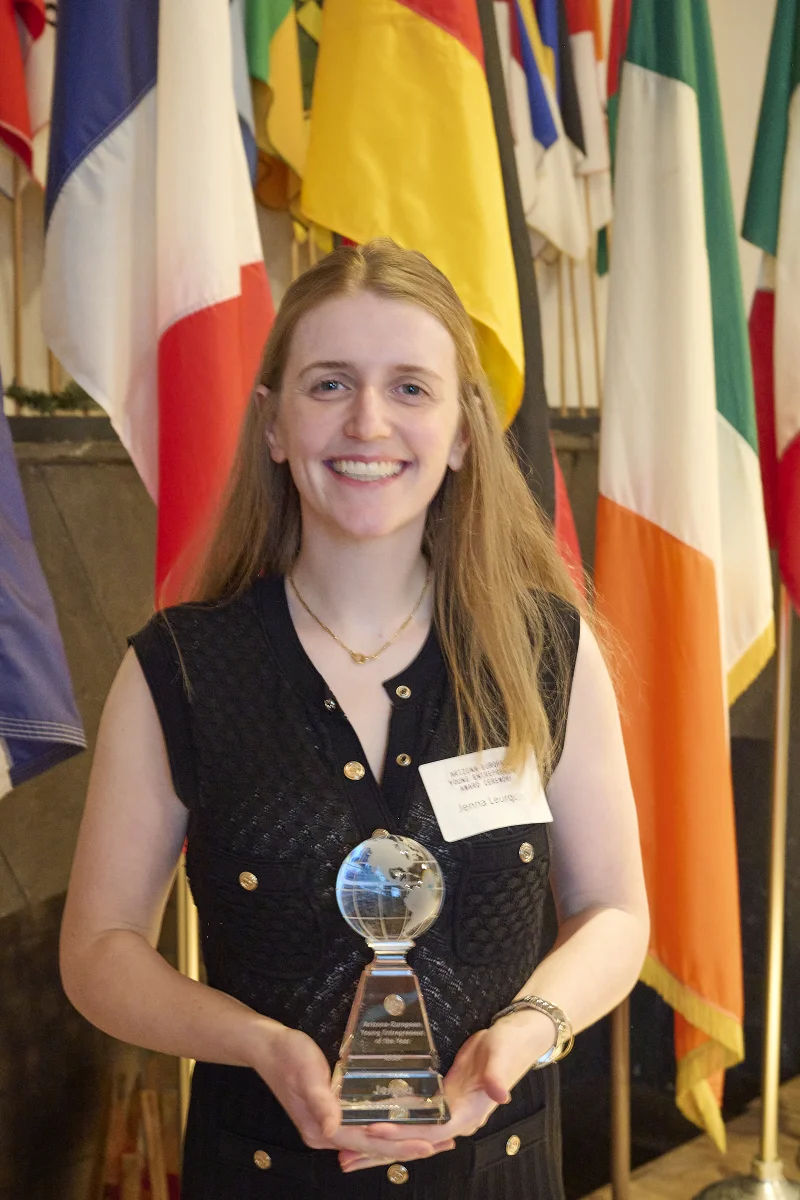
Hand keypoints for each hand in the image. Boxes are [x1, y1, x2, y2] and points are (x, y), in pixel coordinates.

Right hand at [251, 1023, 451, 1167]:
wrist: (266, 1045)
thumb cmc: (288, 1056)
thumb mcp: (306, 1074)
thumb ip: (320, 1101)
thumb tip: (333, 1128)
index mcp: (324, 1129)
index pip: (369, 1143)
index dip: (399, 1146)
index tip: (428, 1146)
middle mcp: (327, 1132)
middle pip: (374, 1146)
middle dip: (408, 1146)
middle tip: (443, 1143)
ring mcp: (328, 1124)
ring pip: (371, 1138)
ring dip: (399, 1138)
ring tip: (430, 1136)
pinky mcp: (330, 1112)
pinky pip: (363, 1126)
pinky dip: (385, 1127)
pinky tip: (400, 1121)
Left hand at [338, 1010, 553, 1171]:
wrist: (517, 1039)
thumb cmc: (508, 1045)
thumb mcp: (501, 1053)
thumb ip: (498, 1074)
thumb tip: (500, 1092)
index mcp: (469, 1112)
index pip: (431, 1129)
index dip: (404, 1131)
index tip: (375, 1127)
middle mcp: (457, 1119)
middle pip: (415, 1141)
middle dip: (381, 1149)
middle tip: (345, 1154)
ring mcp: (448, 1113)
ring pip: (411, 1136)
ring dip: (381, 1146)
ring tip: (346, 1153)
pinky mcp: (442, 1102)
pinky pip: (413, 1121)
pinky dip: (392, 1127)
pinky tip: (370, 1127)